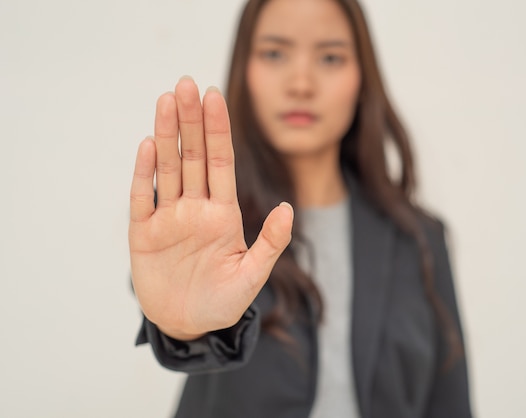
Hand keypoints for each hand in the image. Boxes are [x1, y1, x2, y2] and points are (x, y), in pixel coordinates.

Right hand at [129, 77, 292, 340]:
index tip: (215, 97)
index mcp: (223, 213)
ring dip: (166, 135)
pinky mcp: (144, 234)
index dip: (218, 131)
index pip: (221, 163)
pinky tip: (148, 145)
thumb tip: (289, 209)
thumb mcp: (253, 276)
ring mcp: (169, 218)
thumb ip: (270, 243)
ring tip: (166, 100)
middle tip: (188, 84)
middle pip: (194, 156)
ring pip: (168, 168)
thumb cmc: (222, 302)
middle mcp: (196, 208)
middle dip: (191, 121)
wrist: (188, 325)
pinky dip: (144, 173)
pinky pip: (143, 198)